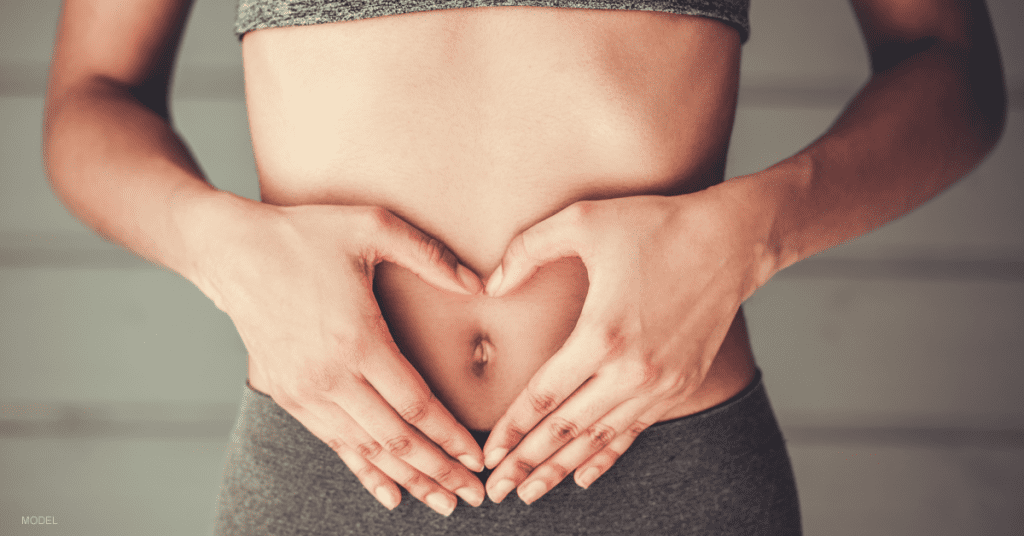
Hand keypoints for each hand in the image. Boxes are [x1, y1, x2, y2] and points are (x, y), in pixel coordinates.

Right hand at [192, 198, 486, 514]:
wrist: (231, 251)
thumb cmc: (305, 234)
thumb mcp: (371, 225)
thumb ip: (429, 254)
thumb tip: (479, 284)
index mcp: (357, 339)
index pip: (415, 404)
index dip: (450, 436)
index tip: (478, 457)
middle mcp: (330, 375)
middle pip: (395, 438)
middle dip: (439, 471)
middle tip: (474, 495)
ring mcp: (306, 391)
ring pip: (366, 449)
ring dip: (408, 479)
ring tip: (443, 502)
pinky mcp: (288, 395)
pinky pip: (334, 444)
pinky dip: (365, 472)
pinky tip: (390, 494)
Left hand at [480, 185, 775, 503]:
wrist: (732, 240)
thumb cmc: (654, 224)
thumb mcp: (581, 219)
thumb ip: (526, 249)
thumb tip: (490, 286)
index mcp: (602, 333)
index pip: (545, 395)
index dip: (513, 428)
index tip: (487, 454)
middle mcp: (632, 370)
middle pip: (567, 430)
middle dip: (527, 464)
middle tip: (494, 492)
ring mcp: (660, 383)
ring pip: (600, 438)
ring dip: (562, 469)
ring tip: (529, 493)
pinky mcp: (680, 385)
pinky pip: (635, 431)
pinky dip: (607, 457)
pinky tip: (583, 477)